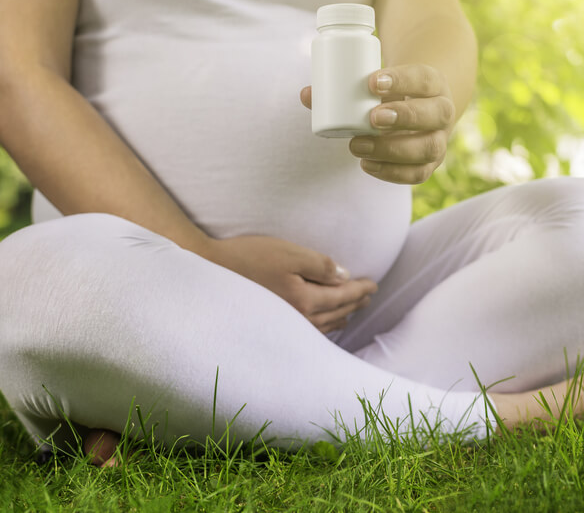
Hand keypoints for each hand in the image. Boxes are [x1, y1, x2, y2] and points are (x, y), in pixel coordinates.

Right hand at [202, 234, 376, 332]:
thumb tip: (345, 277)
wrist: (209, 272)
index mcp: (305, 299)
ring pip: (322, 325)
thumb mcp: (289, 253)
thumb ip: (321, 266)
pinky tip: (323, 324)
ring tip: (351, 311)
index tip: (374, 285)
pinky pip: (307, 331)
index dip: (360, 289)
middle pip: (335, 312)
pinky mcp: (273, 325)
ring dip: (340, 316)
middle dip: (354, 303)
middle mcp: (298, 318)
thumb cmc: (249, 257)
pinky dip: (322, 327)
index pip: (342, 296)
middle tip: (369, 296)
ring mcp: (284, 325)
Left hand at [300, 64, 454, 183]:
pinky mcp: (430, 164)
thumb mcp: (376, 84)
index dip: (401, 80)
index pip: (424, 79)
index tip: (371, 82)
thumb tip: (307, 95)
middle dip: (404, 116)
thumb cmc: (390, 94)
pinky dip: (392, 173)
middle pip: (435, 114)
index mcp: (433, 84)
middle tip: (371, 118)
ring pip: (429, 148)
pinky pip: (418, 174)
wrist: (417, 109)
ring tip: (358, 145)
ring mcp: (439, 140)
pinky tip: (367, 165)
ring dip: (393, 149)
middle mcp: (443, 111)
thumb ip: (342, 87)